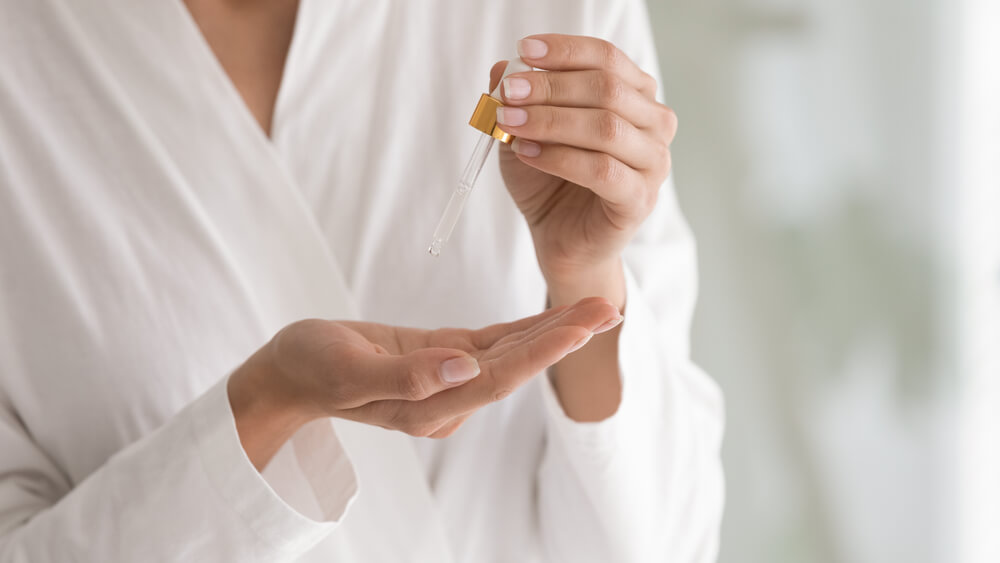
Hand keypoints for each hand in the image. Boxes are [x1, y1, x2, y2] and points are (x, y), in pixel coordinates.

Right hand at [228, 298, 621, 468]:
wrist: (290, 373)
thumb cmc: (311, 369)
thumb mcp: (348, 370)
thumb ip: (406, 377)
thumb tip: (463, 366)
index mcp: (428, 408)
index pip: (496, 379)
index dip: (540, 353)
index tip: (579, 328)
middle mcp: (448, 398)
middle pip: (517, 366)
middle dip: (564, 337)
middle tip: (611, 307)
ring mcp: (448, 378)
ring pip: (511, 353)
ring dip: (555, 330)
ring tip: (599, 308)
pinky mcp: (443, 356)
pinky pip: (492, 342)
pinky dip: (525, 327)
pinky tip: (556, 316)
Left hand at [489, 34, 677, 302]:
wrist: (560, 238)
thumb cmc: (550, 180)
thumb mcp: (525, 131)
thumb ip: (519, 99)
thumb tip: (503, 68)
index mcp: (636, 96)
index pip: (607, 58)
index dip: (565, 51)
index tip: (524, 51)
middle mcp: (654, 124)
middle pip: (607, 89)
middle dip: (551, 87)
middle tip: (508, 93)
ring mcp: (653, 163)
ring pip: (606, 127)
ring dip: (551, 121)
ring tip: (511, 124)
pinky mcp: (639, 200)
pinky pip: (602, 170)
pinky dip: (559, 158)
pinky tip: (526, 154)